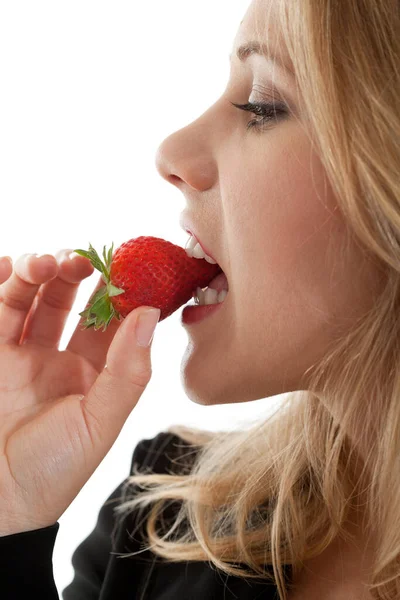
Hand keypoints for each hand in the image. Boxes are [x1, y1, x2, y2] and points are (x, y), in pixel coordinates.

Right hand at [0, 250, 158, 535]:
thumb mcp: (100, 422)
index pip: (112, 320)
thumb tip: (149, 314)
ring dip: (39, 271)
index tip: (130, 265)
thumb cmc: (54, 470)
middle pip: (72, 300)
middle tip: (82, 260)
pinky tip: (9, 267)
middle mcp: (61, 357)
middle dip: (77, 274)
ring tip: (44, 263)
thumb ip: (127, 370)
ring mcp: (23, 353)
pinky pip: (0, 309)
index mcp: (95, 373)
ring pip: (34, 296)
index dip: (121, 292)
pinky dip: (4, 282)